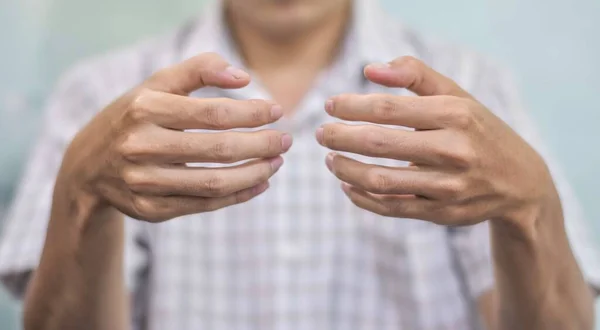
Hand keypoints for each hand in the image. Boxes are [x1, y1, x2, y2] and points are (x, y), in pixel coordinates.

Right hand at [59, 53, 291, 221]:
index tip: (276, 111)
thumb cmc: (134, 117)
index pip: (213, 113)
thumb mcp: (157, 85)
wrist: (89, 165)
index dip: (252, 113)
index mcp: (144, 109)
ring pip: (214, 183)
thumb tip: (244, 77)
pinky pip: (204, 205)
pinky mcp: (150, 210)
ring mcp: (143, 183)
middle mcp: (141, 146)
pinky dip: (238, 195)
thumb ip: (199, 70)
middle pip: (218, 149)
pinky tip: (259, 183)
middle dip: (261, 145)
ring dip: (255, 173)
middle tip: (286, 140)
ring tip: (277, 162)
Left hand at [316, 57, 554, 226]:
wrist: (520, 182)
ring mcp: (448, 187)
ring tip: (330, 160)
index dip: (352, 107)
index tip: (329, 106)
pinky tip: (347, 185)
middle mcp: (453, 151)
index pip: (389, 109)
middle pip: (380, 144)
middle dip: (340, 138)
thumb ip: (416, 75)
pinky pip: (391, 208)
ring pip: (381, 180)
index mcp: (456, 115)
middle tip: (321, 134)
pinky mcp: (441, 213)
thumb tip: (371, 70)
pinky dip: (362, 198)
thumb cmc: (477, 130)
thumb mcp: (456, 95)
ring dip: (346, 170)